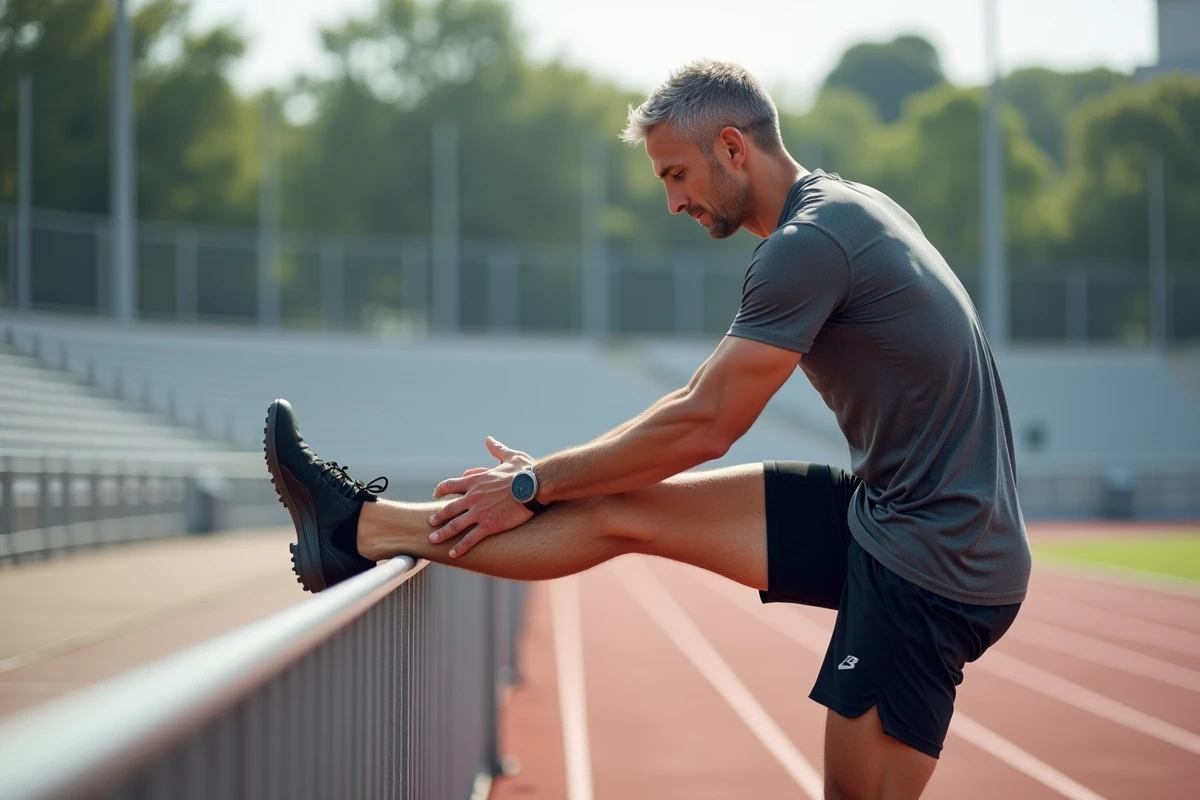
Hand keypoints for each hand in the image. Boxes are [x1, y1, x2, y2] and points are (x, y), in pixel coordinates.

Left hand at [428, 437, 536, 557]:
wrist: (534, 487)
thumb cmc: (525, 471)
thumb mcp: (510, 456)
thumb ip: (497, 449)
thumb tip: (489, 439)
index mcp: (476, 481)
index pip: (450, 485)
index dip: (441, 490)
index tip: (436, 494)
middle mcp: (473, 497)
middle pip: (448, 508)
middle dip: (438, 517)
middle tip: (430, 523)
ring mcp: (479, 512)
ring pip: (455, 525)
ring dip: (442, 533)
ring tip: (433, 540)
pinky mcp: (489, 525)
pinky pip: (470, 539)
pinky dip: (460, 547)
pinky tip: (452, 554)